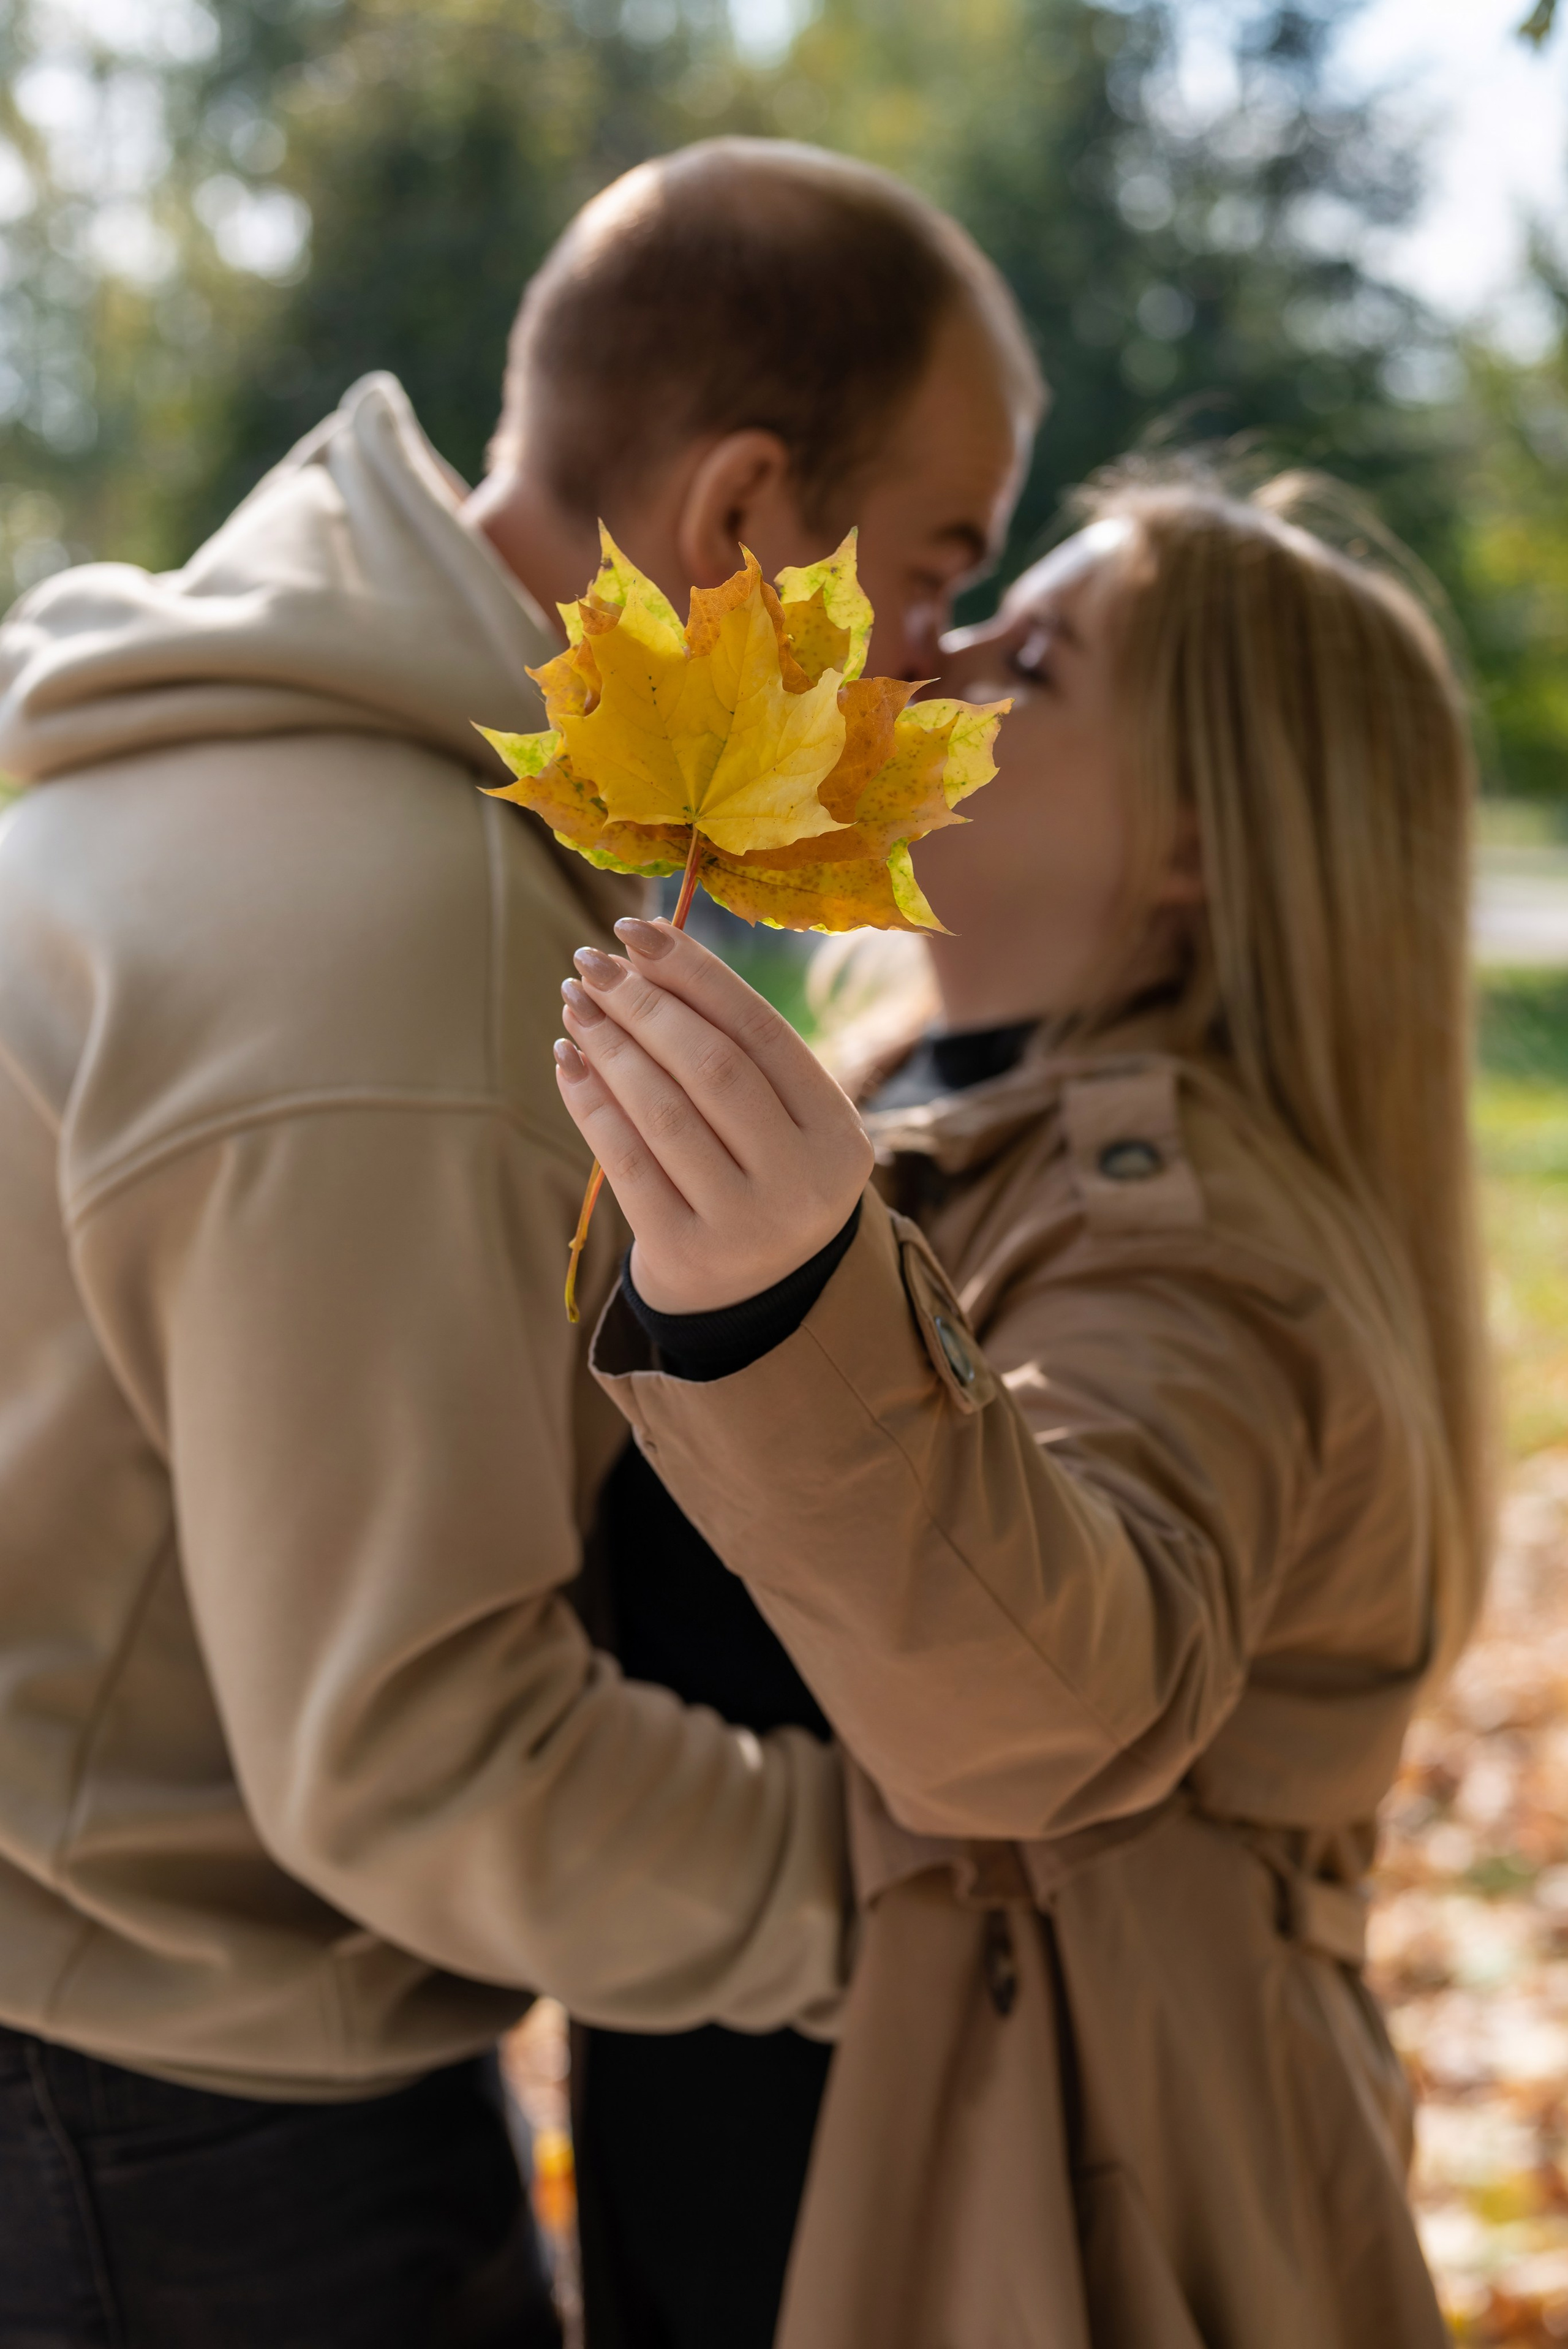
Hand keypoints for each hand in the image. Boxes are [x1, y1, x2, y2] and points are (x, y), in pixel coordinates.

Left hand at [554, 919, 874, 1314]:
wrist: (754, 1298)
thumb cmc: (760, 1176)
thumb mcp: (781, 1123)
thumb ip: (737, 1052)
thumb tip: (644, 954)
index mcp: (838, 1136)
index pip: (761, 1031)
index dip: (694, 973)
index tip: (635, 930)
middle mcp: (801, 1183)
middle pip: (712, 1067)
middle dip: (643, 1005)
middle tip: (591, 964)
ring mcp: (745, 1226)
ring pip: (664, 1112)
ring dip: (610, 1046)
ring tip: (575, 1004)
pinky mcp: (686, 1255)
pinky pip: (625, 1161)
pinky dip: (591, 1103)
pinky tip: (568, 1061)